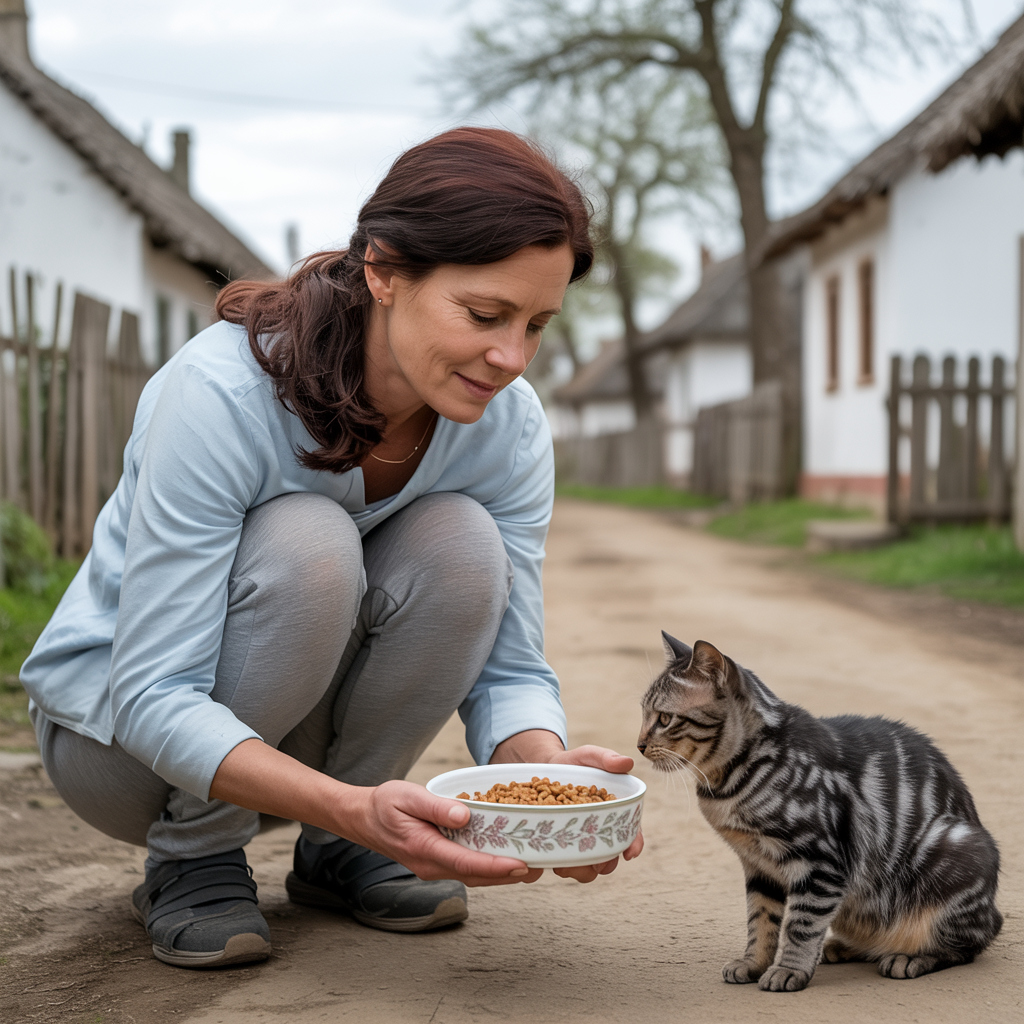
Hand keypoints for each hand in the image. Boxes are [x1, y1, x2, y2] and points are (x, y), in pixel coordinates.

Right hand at [209, 739, 540, 887]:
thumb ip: (436, 807)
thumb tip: (464, 815)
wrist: (360, 816)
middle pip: (477, 877)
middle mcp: (432, 865)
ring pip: (474, 876)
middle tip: (540, 866)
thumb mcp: (407, 797)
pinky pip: (466, 868)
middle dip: (508, 875)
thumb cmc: (383, 804)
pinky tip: (503, 857)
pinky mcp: (436, 860)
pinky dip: (487, 867)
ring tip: (531, 866)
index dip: (497, 867)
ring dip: (501, 874)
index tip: (521, 865)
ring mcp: (433, 866)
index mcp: (426, 851)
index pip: (468, 864)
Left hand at [489, 732, 644, 882]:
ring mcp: (580, 841)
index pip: (630, 832)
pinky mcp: (560, 846)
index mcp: (614, 813)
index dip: (633, 843)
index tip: (629, 853)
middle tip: (592, 862)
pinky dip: (556, 865)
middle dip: (603, 864)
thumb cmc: (573, 763)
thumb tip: (627, 763)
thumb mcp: (588, 756)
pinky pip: (562, 865)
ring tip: (564, 863)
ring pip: (587, 869)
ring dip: (579, 870)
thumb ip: (605, 758)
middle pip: (610, 857)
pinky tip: (547, 858)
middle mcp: (600, 831)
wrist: (544, 768)